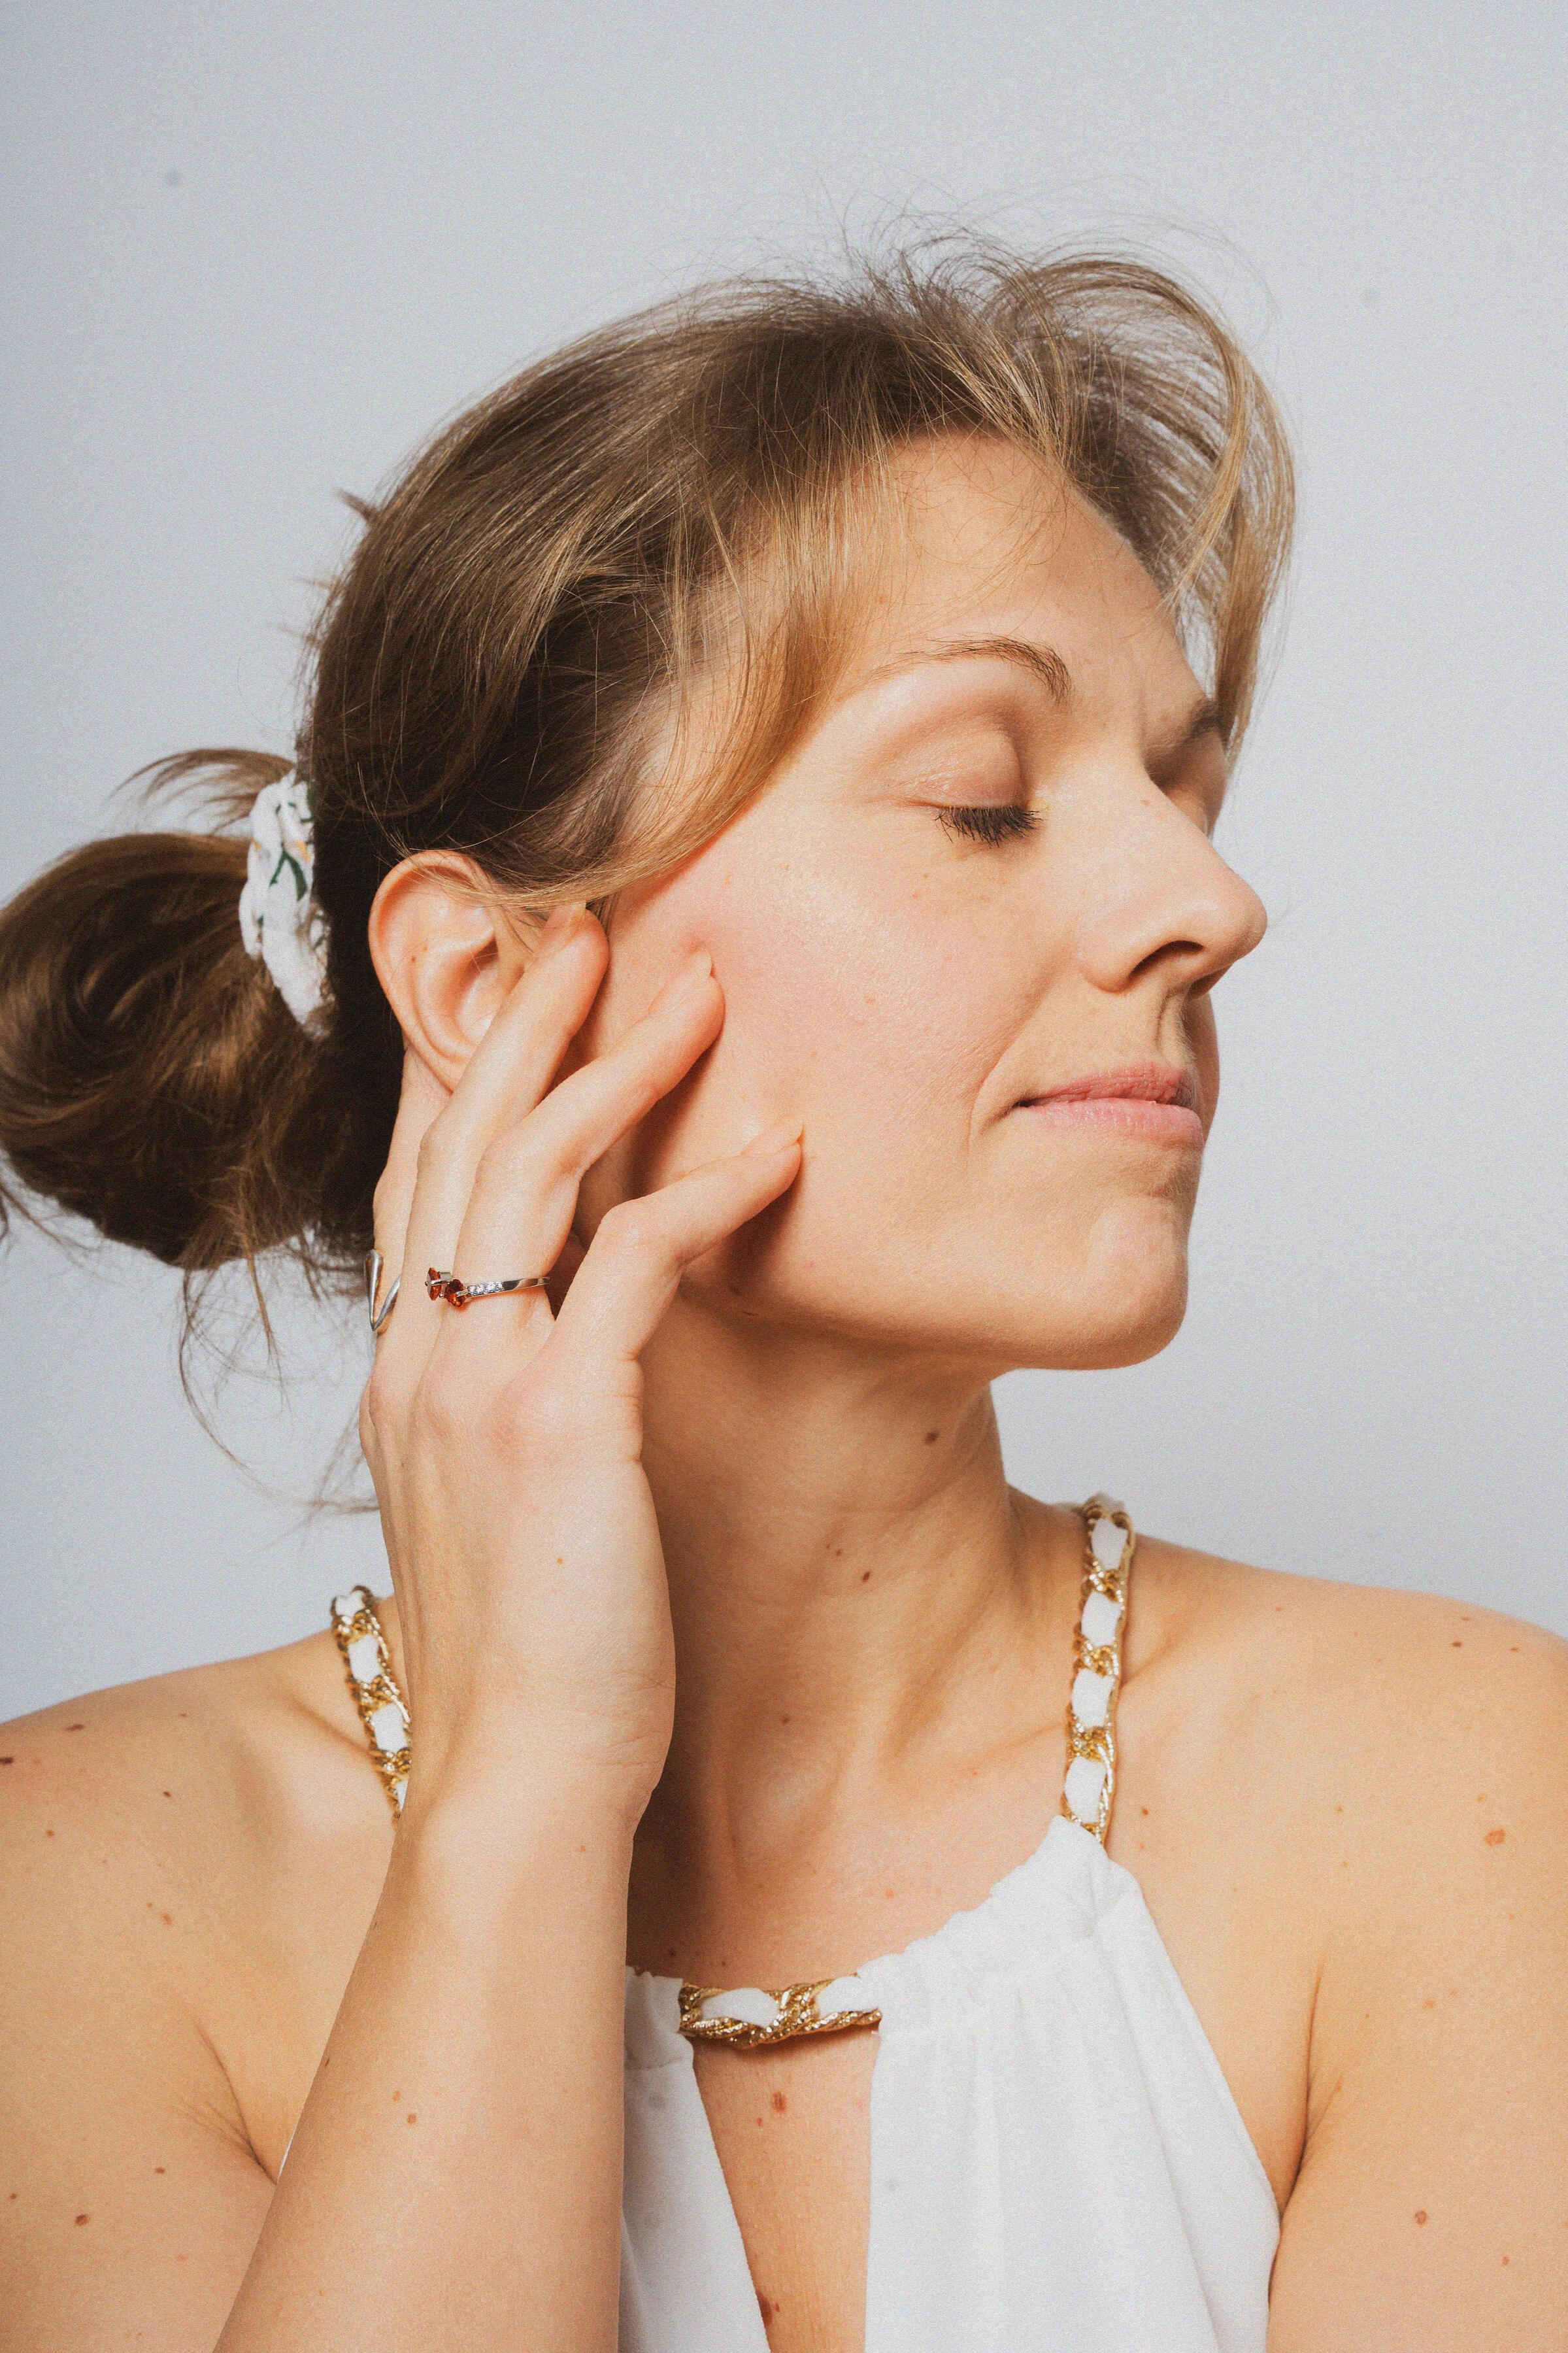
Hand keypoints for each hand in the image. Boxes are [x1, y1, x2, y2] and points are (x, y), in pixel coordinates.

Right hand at [359, 906, 800, 1818]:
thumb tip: (566, 1362)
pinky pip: (634, 1260)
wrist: (519, 1782)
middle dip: (524, 1022)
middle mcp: (422, 1359)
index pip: (414, 1181)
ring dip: (617, 1065)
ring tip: (693, 988)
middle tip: (586, 930)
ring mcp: (480, 1382)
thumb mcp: (501, 1510)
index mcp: (405, 1377)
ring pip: (535, 1168)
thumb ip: (513, 1412)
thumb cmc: (534, 1658)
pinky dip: (708, 1193)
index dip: (455, 1074)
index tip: (509, 993)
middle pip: (461, 1140)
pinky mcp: (562, 1420)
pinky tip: (779, 1153)